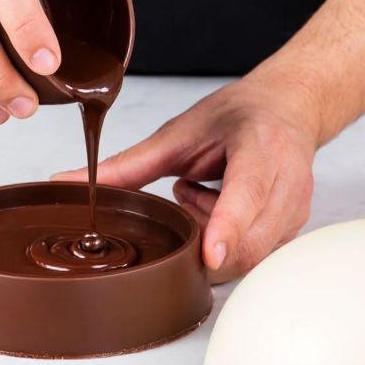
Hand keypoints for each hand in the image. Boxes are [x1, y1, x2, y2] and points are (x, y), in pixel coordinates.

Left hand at [53, 72, 321, 281]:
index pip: (246, 194)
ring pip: (248, 254)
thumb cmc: (237, 117)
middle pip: (247, 241)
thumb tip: (68, 184)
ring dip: (211, 237)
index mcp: (260, 146)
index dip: (227, 228)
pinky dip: (227, 240)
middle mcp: (287, 180)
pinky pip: (254, 255)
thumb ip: (126, 166)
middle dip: (202, 237)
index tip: (209, 256)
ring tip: (202, 193)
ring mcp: (296, 210)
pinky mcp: (294, 229)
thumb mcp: (178, 133)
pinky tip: (220, 206)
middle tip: (184, 195)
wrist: (288, 108)